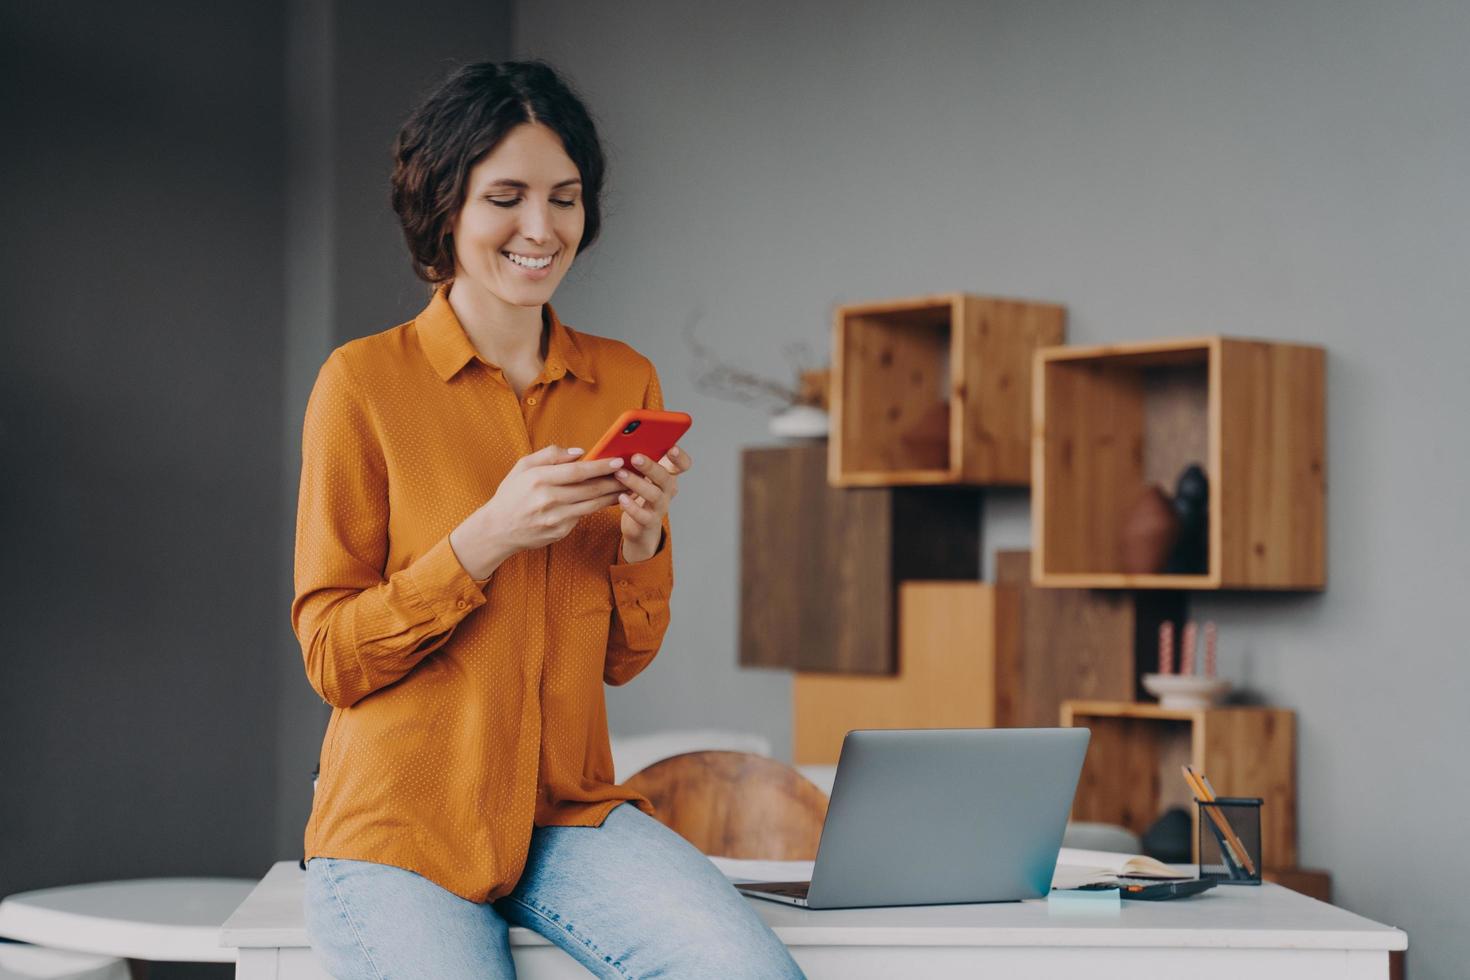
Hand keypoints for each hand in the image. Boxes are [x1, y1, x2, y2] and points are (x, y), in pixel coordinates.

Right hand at [450, 445, 625, 578]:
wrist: (497, 529)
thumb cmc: (512, 494)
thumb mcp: (522, 467)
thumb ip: (550, 455)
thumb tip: (579, 452)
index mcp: (538, 479)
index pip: (577, 471)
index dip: (601, 466)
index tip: (619, 460)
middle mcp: (548, 499)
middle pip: (589, 489)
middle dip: (614, 480)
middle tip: (632, 473)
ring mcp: (554, 518)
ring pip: (591, 505)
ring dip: (612, 495)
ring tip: (627, 486)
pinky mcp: (559, 532)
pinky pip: (582, 517)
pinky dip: (597, 508)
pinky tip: (609, 500)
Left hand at [615, 445, 691, 562]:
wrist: (639, 526)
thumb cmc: (638, 493)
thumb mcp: (642, 475)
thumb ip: (638, 460)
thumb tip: (621, 442)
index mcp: (668, 474)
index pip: (683, 464)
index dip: (680, 457)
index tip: (672, 448)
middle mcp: (668, 490)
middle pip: (665, 477)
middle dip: (650, 466)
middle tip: (635, 457)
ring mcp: (660, 506)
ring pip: (653, 494)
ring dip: (636, 483)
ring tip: (620, 474)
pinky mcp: (649, 521)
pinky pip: (642, 515)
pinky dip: (632, 506)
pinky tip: (621, 498)